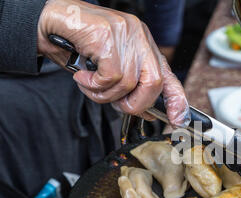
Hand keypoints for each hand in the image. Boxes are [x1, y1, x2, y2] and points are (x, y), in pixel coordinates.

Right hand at [37, 0, 189, 126]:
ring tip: (90, 84)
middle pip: (154, 82)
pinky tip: (83, 76)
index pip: (168, 75)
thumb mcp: (109, 71)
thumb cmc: (78, 47)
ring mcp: (125, 34)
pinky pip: (111, 76)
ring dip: (106, 95)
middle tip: (115, 104)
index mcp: (143, 45)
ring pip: (129, 83)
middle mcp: (139, 37)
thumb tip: (148, 113)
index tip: (178, 119)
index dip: (176, 100)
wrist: (48, 22)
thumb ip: (129, 89)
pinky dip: (95, 85)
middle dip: (135, 104)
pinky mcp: (108, 35)